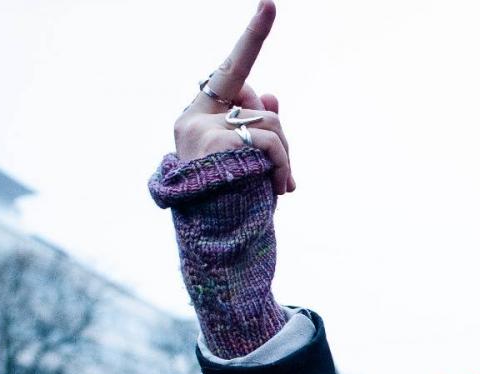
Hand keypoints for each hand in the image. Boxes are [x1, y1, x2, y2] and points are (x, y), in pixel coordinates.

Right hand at [172, 1, 293, 194]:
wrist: (218, 244)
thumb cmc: (234, 205)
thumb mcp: (250, 163)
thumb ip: (259, 127)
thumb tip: (272, 96)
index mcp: (198, 118)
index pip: (230, 70)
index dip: (254, 37)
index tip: (271, 3)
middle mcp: (194, 119)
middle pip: (259, 105)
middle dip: (279, 137)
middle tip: (280, 173)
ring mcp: (202, 130)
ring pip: (269, 123)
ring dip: (284, 156)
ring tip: (278, 186)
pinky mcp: (216, 143)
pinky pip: (269, 142)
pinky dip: (282, 165)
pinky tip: (278, 189)